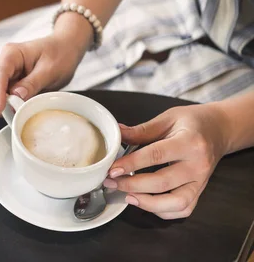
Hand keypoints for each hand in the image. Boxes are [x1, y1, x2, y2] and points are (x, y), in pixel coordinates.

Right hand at [0, 33, 82, 115]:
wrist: (66, 49)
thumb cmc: (60, 54)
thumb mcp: (50, 70)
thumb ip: (32, 83)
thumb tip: (16, 96)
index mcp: (11, 54)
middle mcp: (4, 63)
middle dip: (1, 101)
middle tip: (17, 113)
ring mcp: (7, 73)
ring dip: (7, 104)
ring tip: (24, 109)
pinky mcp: (11, 83)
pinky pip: (6, 97)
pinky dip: (13, 104)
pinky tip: (24, 106)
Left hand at [103, 104, 230, 219]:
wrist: (219, 129)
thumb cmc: (192, 121)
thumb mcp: (167, 118)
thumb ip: (142, 130)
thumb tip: (116, 133)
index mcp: (189, 142)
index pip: (155, 155)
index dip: (131, 164)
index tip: (112, 169)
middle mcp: (198, 165)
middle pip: (162, 182)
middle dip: (132, 185)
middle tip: (111, 182)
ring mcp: (201, 181)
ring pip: (176, 202)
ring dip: (148, 203)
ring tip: (127, 196)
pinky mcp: (200, 191)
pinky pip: (183, 209)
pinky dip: (163, 211)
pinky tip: (145, 202)